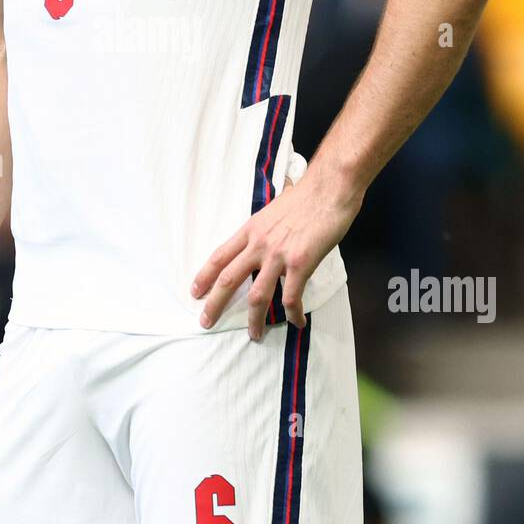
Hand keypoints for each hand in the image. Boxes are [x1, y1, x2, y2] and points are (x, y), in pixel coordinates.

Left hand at [190, 169, 362, 339]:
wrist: (329, 188)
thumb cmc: (306, 196)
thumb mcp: (273, 210)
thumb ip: (264, 229)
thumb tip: (262, 238)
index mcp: (251, 230)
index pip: (219, 256)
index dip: (204, 276)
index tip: (194, 292)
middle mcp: (259, 244)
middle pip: (229, 279)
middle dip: (215, 304)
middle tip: (206, 321)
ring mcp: (278, 255)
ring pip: (258, 295)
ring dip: (254, 319)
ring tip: (254, 335)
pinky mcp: (300, 263)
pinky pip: (291, 297)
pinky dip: (293, 313)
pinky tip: (297, 322)